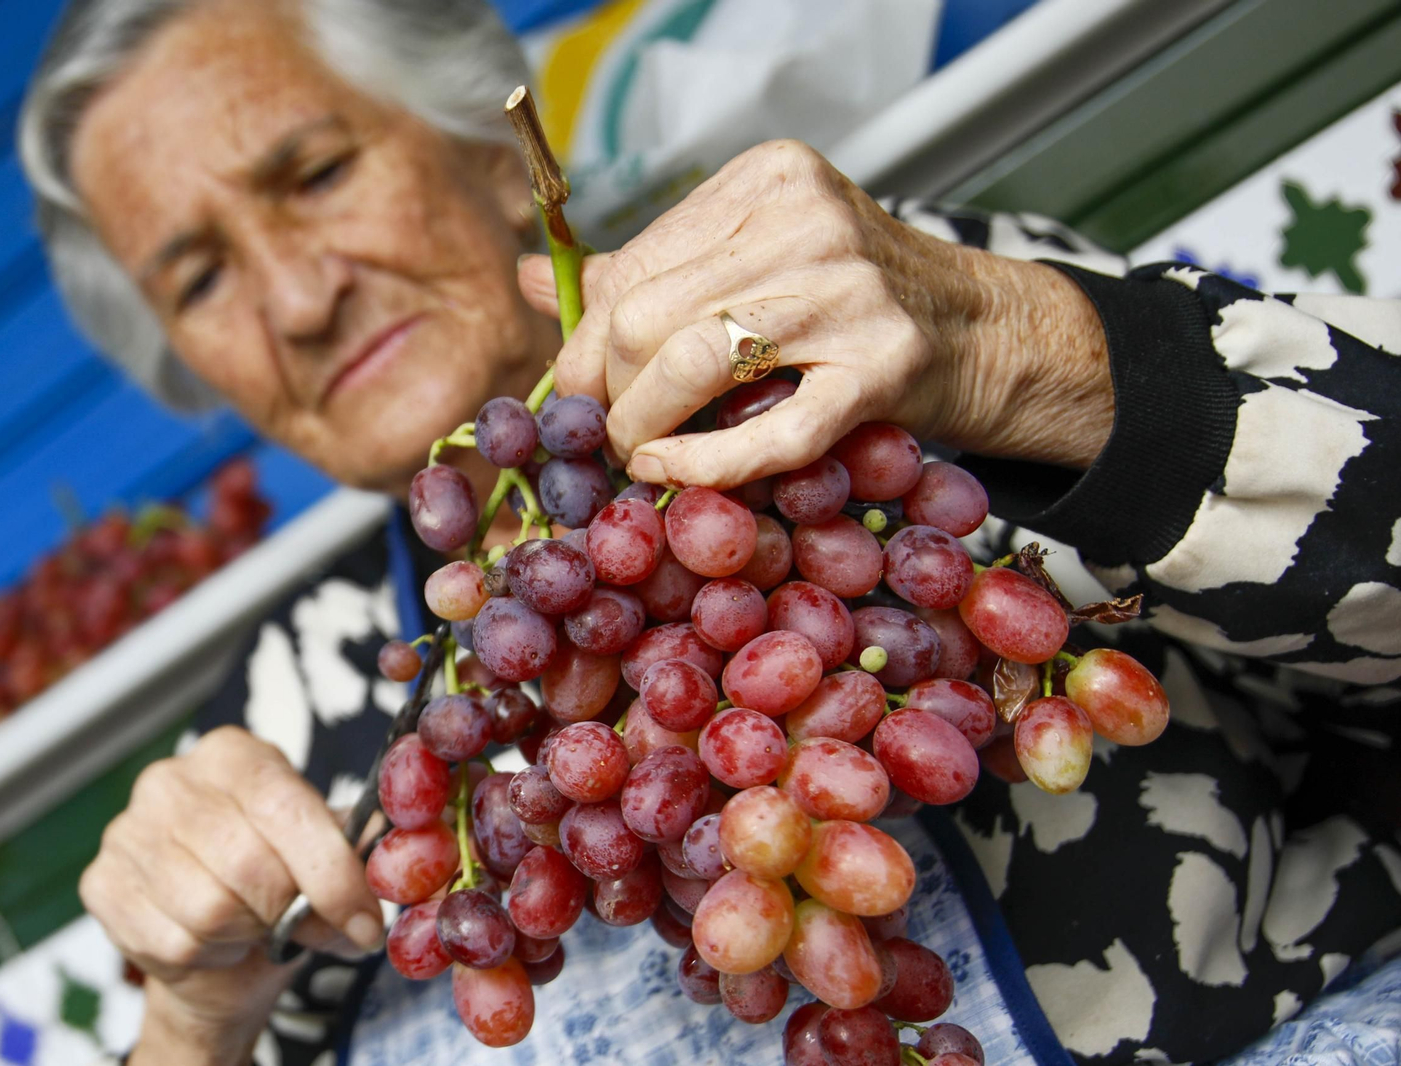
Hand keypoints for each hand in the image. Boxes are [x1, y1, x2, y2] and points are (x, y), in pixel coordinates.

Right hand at [81, 726, 382, 1064]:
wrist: (219, 946)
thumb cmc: (278, 884)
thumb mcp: (322, 856)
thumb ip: (352, 857)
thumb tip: (384, 870)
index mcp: (234, 753)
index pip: (286, 808)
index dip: (332, 874)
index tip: (364, 922)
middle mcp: (171, 779)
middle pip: (249, 864)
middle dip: (290, 911)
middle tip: (302, 926)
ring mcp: (126, 830)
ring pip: (210, 910)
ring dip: (247, 934)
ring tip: (253, 926)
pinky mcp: (100, 885)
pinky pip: (174, 942)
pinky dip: (209, 957)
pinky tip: (213, 940)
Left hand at [518, 140, 1112, 487]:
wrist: (985, 332)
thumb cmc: (853, 301)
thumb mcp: (755, 262)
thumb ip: (651, 271)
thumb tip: (534, 281)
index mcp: (766, 181)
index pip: (634, 264)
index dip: (586, 341)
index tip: (578, 390)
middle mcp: (807, 221)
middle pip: (646, 314)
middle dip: (605, 388)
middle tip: (605, 433)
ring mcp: (851, 292)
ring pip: (691, 363)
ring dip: (640, 426)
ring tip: (633, 456)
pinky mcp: (884, 369)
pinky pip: (770, 432)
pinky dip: (706, 465)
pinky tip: (671, 476)